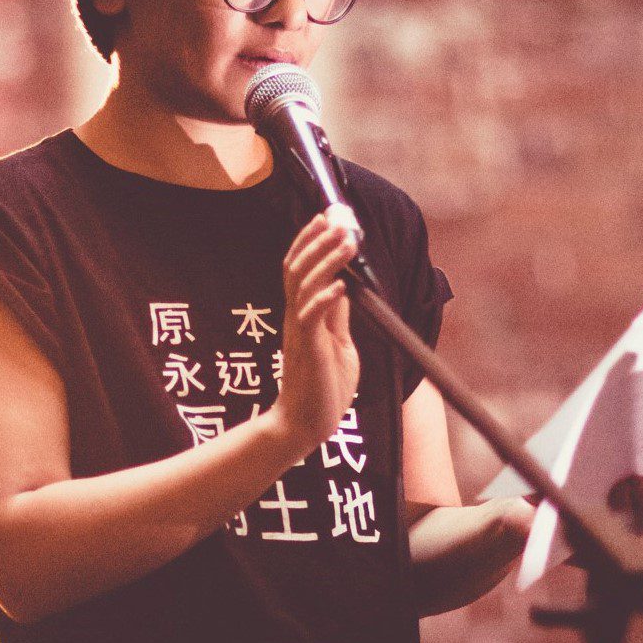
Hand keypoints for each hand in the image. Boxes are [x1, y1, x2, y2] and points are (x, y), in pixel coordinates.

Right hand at [271, 213, 359, 454]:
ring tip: (346, 241)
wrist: (306, 425)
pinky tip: (341, 287)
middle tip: (337, 220)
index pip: (299, 267)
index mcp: (302, 313)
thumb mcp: (337, 344)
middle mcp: (296, 317)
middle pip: (298, 268)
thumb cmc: (323, 387)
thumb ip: (336, 316)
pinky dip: (325, 300)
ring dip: (326, 261)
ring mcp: (300, 332)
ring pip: (304, 286)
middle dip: (317, 241)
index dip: (309, 241)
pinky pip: (312, 319)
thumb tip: (345, 287)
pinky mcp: (307, 351)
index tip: (325, 218)